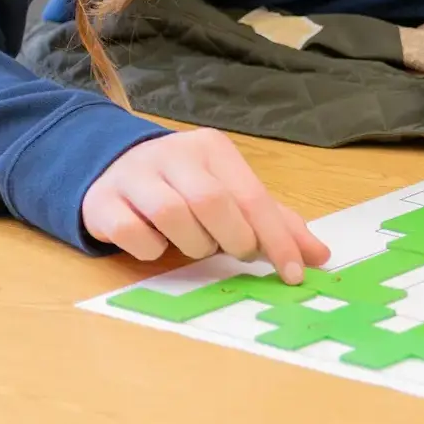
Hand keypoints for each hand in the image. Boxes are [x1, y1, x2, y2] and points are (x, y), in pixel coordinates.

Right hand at [80, 127, 330, 277]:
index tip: (295, 273)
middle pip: (213, 202)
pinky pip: (133, 233)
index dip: (277, 239)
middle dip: (232, 239)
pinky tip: (156, 242)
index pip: (253, 196)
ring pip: (173, 215)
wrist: (112, 171)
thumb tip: (320, 256)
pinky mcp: (103, 201)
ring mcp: (134, 175)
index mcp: (212, 149)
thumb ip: (274, 224)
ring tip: (193, 243)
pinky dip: (150, 249)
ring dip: (192, 244)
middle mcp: (173, 154)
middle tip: (233, 251)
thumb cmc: (183, 188)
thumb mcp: (230, 196)